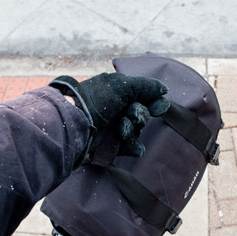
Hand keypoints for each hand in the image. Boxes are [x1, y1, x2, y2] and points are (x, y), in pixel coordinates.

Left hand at [50, 73, 169, 160]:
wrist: (73, 125)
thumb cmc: (96, 101)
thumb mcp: (122, 86)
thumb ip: (146, 86)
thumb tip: (164, 90)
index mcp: (116, 92)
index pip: (143, 97)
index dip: (153, 103)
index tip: (159, 107)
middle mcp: (114, 109)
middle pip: (141, 115)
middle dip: (140, 116)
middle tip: (130, 115)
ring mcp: (110, 128)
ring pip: (135, 131)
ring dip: (132, 131)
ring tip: (121, 131)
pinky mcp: (107, 146)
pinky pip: (127, 148)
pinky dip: (133, 148)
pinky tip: (136, 149)